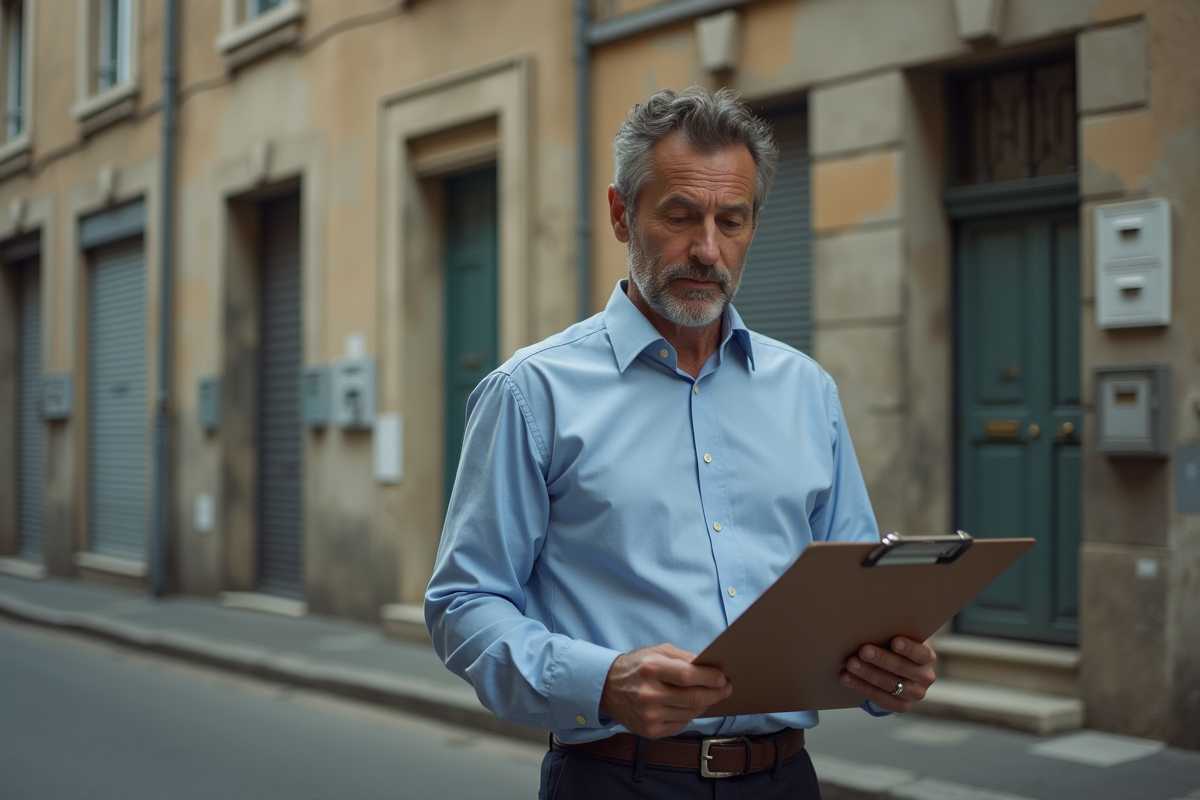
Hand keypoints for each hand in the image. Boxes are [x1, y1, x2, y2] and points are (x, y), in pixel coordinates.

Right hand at [598, 643, 732, 738]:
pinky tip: (687, 706)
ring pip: (690, 713)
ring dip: (704, 704)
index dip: (710, 678)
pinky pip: (681, 724)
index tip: (722, 678)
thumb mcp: (657, 652)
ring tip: (708, 696)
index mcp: (651, 668)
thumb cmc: (637, 667)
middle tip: (726, 689)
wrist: (608, 688)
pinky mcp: (649, 730)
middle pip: (694, 698)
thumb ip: (684, 658)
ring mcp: (649, 715)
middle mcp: (649, 694)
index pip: (689, 675)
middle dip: (715, 693)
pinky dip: (689, 715)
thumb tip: (711, 668)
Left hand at [839, 636, 936, 712]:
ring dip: (867, 673)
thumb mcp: (900, 641)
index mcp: (927, 658)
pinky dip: (860, 686)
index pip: (920, 653)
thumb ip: (893, 634)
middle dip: (880, 659)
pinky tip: (846, 678)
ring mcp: (914, 694)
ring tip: (851, 664)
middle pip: (901, 668)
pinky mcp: (902, 706)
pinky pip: (880, 698)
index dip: (908, 648)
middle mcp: (924, 677)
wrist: (900, 675)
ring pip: (888, 683)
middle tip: (863, 651)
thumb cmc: (895, 649)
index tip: (894, 641)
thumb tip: (869, 624)